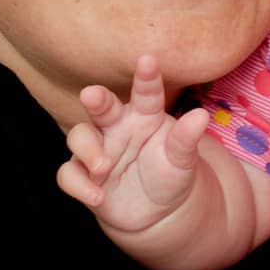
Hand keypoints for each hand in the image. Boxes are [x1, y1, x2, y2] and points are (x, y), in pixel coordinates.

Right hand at [56, 54, 209, 234]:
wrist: (157, 210)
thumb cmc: (171, 174)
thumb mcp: (182, 159)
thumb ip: (186, 139)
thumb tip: (200, 116)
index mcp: (145, 115)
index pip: (146, 93)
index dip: (146, 77)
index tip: (148, 59)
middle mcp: (117, 127)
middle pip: (102, 107)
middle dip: (96, 98)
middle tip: (92, 94)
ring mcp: (97, 149)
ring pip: (79, 136)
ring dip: (87, 149)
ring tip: (103, 166)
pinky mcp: (83, 175)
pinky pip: (69, 174)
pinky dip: (79, 185)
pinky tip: (97, 197)